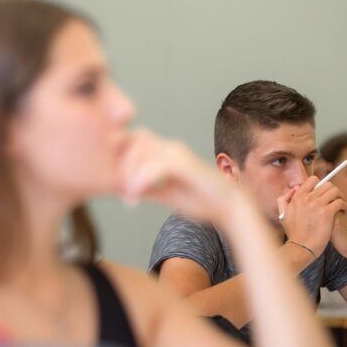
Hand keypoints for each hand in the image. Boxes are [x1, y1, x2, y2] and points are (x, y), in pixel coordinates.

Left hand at [117, 129, 242, 223]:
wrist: (229, 208)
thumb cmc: (200, 200)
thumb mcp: (164, 193)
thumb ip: (145, 186)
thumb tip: (121, 187)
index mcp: (165, 151)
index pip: (131, 139)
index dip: (119, 158)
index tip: (118, 185)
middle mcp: (170, 147)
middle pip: (131, 139)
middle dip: (120, 165)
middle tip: (120, 191)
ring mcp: (177, 154)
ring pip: (139, 150)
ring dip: (128, 174)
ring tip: (130, 197)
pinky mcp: (184, 165)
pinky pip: (153, 167)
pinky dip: (139, 183)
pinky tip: (135, 200)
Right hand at [279, 177, 346, 256]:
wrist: (300, 248)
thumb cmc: (293, 233)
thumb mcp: (283, 214)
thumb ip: (284, 199)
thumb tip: (295, 189)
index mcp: (298, 197)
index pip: (313, 180)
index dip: (320, 184)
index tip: (324, 193)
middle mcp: (307, 198)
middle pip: (327, 184)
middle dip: (333, 191)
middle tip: (336, 199)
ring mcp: (317, 205)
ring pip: (335, 191)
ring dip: (341, 196)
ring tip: (342, 204)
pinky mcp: (327, 213)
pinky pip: (340, 202)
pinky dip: (345, 205)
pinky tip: (345, 211)